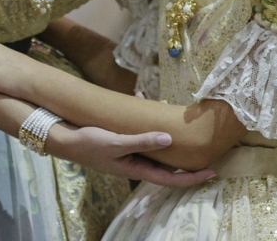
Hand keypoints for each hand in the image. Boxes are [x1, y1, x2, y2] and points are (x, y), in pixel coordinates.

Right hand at [48, 124, 214, 187]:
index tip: (212, 172)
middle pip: (167, 162)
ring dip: (162, 127)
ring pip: (154, 142)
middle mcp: (137, 162)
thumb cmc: (90, 144)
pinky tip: (138, 97)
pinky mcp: (121, 139)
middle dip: (184, 151)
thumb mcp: (116, 142)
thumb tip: (169, 138)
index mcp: (138, 169)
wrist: (64, 139)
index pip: (172, 179)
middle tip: (201, 141)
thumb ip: (142, 141)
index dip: (193, 178)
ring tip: (168, 109)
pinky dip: (142, 116)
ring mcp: (129, 151)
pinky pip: (138, 129)